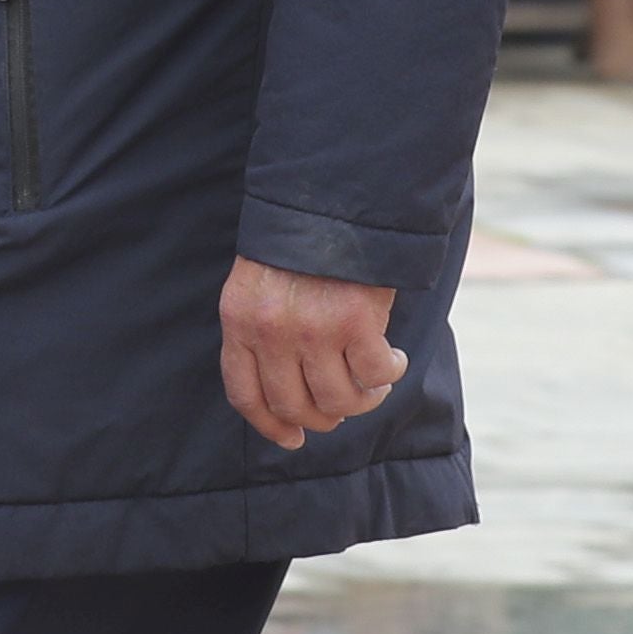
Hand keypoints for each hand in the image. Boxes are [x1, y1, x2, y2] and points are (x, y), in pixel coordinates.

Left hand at [218, 258, 403, 451]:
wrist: (333, 195)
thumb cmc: (298, 239)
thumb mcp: (259, 282)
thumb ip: (262, 331)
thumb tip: (286, 395)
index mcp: (239, 320)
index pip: (245, 393)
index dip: (270, 425)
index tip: (292, 439)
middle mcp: (271, 331)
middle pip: (294, 405)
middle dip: (322, 417)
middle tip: (343, 408)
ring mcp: (313, 329)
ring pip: (338, 400)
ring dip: (362, 400)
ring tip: (374, 384)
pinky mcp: (356, 321)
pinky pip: (374, 374)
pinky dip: (388, 375)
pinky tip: (392, 360)